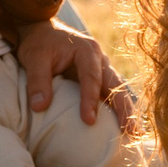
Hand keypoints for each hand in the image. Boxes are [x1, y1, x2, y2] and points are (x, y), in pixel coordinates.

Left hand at [17, 17, 134, 127]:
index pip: (91, 77)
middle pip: (115, 85)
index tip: (89, 120)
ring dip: (126, 111)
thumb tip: (39, 107)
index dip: (90, 99)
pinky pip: (112, 95)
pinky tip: (123, 127)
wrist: (42, 32)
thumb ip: (37, 81)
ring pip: (118, 91)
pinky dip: (119, 110)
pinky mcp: (100, 79)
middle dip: (123, 108)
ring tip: (133, 134)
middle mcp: (100, 60)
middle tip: (129, 131)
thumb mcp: (34, 58)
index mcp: (86, 51)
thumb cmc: (39, 44)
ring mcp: (102, 69)